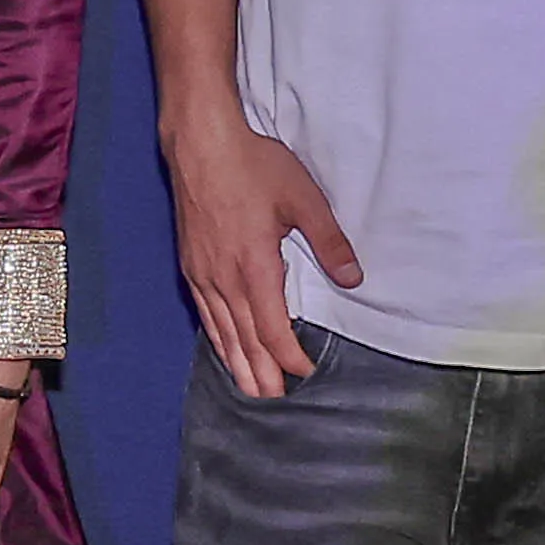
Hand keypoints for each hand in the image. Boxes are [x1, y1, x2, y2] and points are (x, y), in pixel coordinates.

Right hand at [162, 119, 352, 402]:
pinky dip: (216, 336)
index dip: (289, 356)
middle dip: (262, 373)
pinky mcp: (191, 263)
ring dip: (237, 363)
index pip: (272, 328)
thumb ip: (329, 241)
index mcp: (254, 266)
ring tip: (249, 389)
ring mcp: (203, 272)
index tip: (306, 373)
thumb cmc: (252, 165)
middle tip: (275, 402)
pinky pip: (205, 312)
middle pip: (244, 339)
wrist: (200, 142)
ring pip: (221, 330)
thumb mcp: (303, 198)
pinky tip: (222, 345)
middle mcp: (224, 278)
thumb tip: (353, 277)